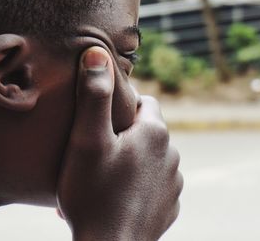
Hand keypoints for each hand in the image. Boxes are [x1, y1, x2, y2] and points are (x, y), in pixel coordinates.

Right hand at [57, 47, 182, 240]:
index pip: (144, 102)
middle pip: (146, 131)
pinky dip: (134, 183)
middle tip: (94, 146)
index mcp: (154, 133)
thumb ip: (94, 95)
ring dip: (128, 159)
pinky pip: (151, 183)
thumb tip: (97, 53)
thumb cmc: (92, 193)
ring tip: (101, 172)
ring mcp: (172, 184)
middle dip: (123, 133)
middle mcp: (171, 155)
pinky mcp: (168, 206)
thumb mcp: (87, 140)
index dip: (120, 104)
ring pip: (148, 158)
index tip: (100, 116)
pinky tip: (113, 193)